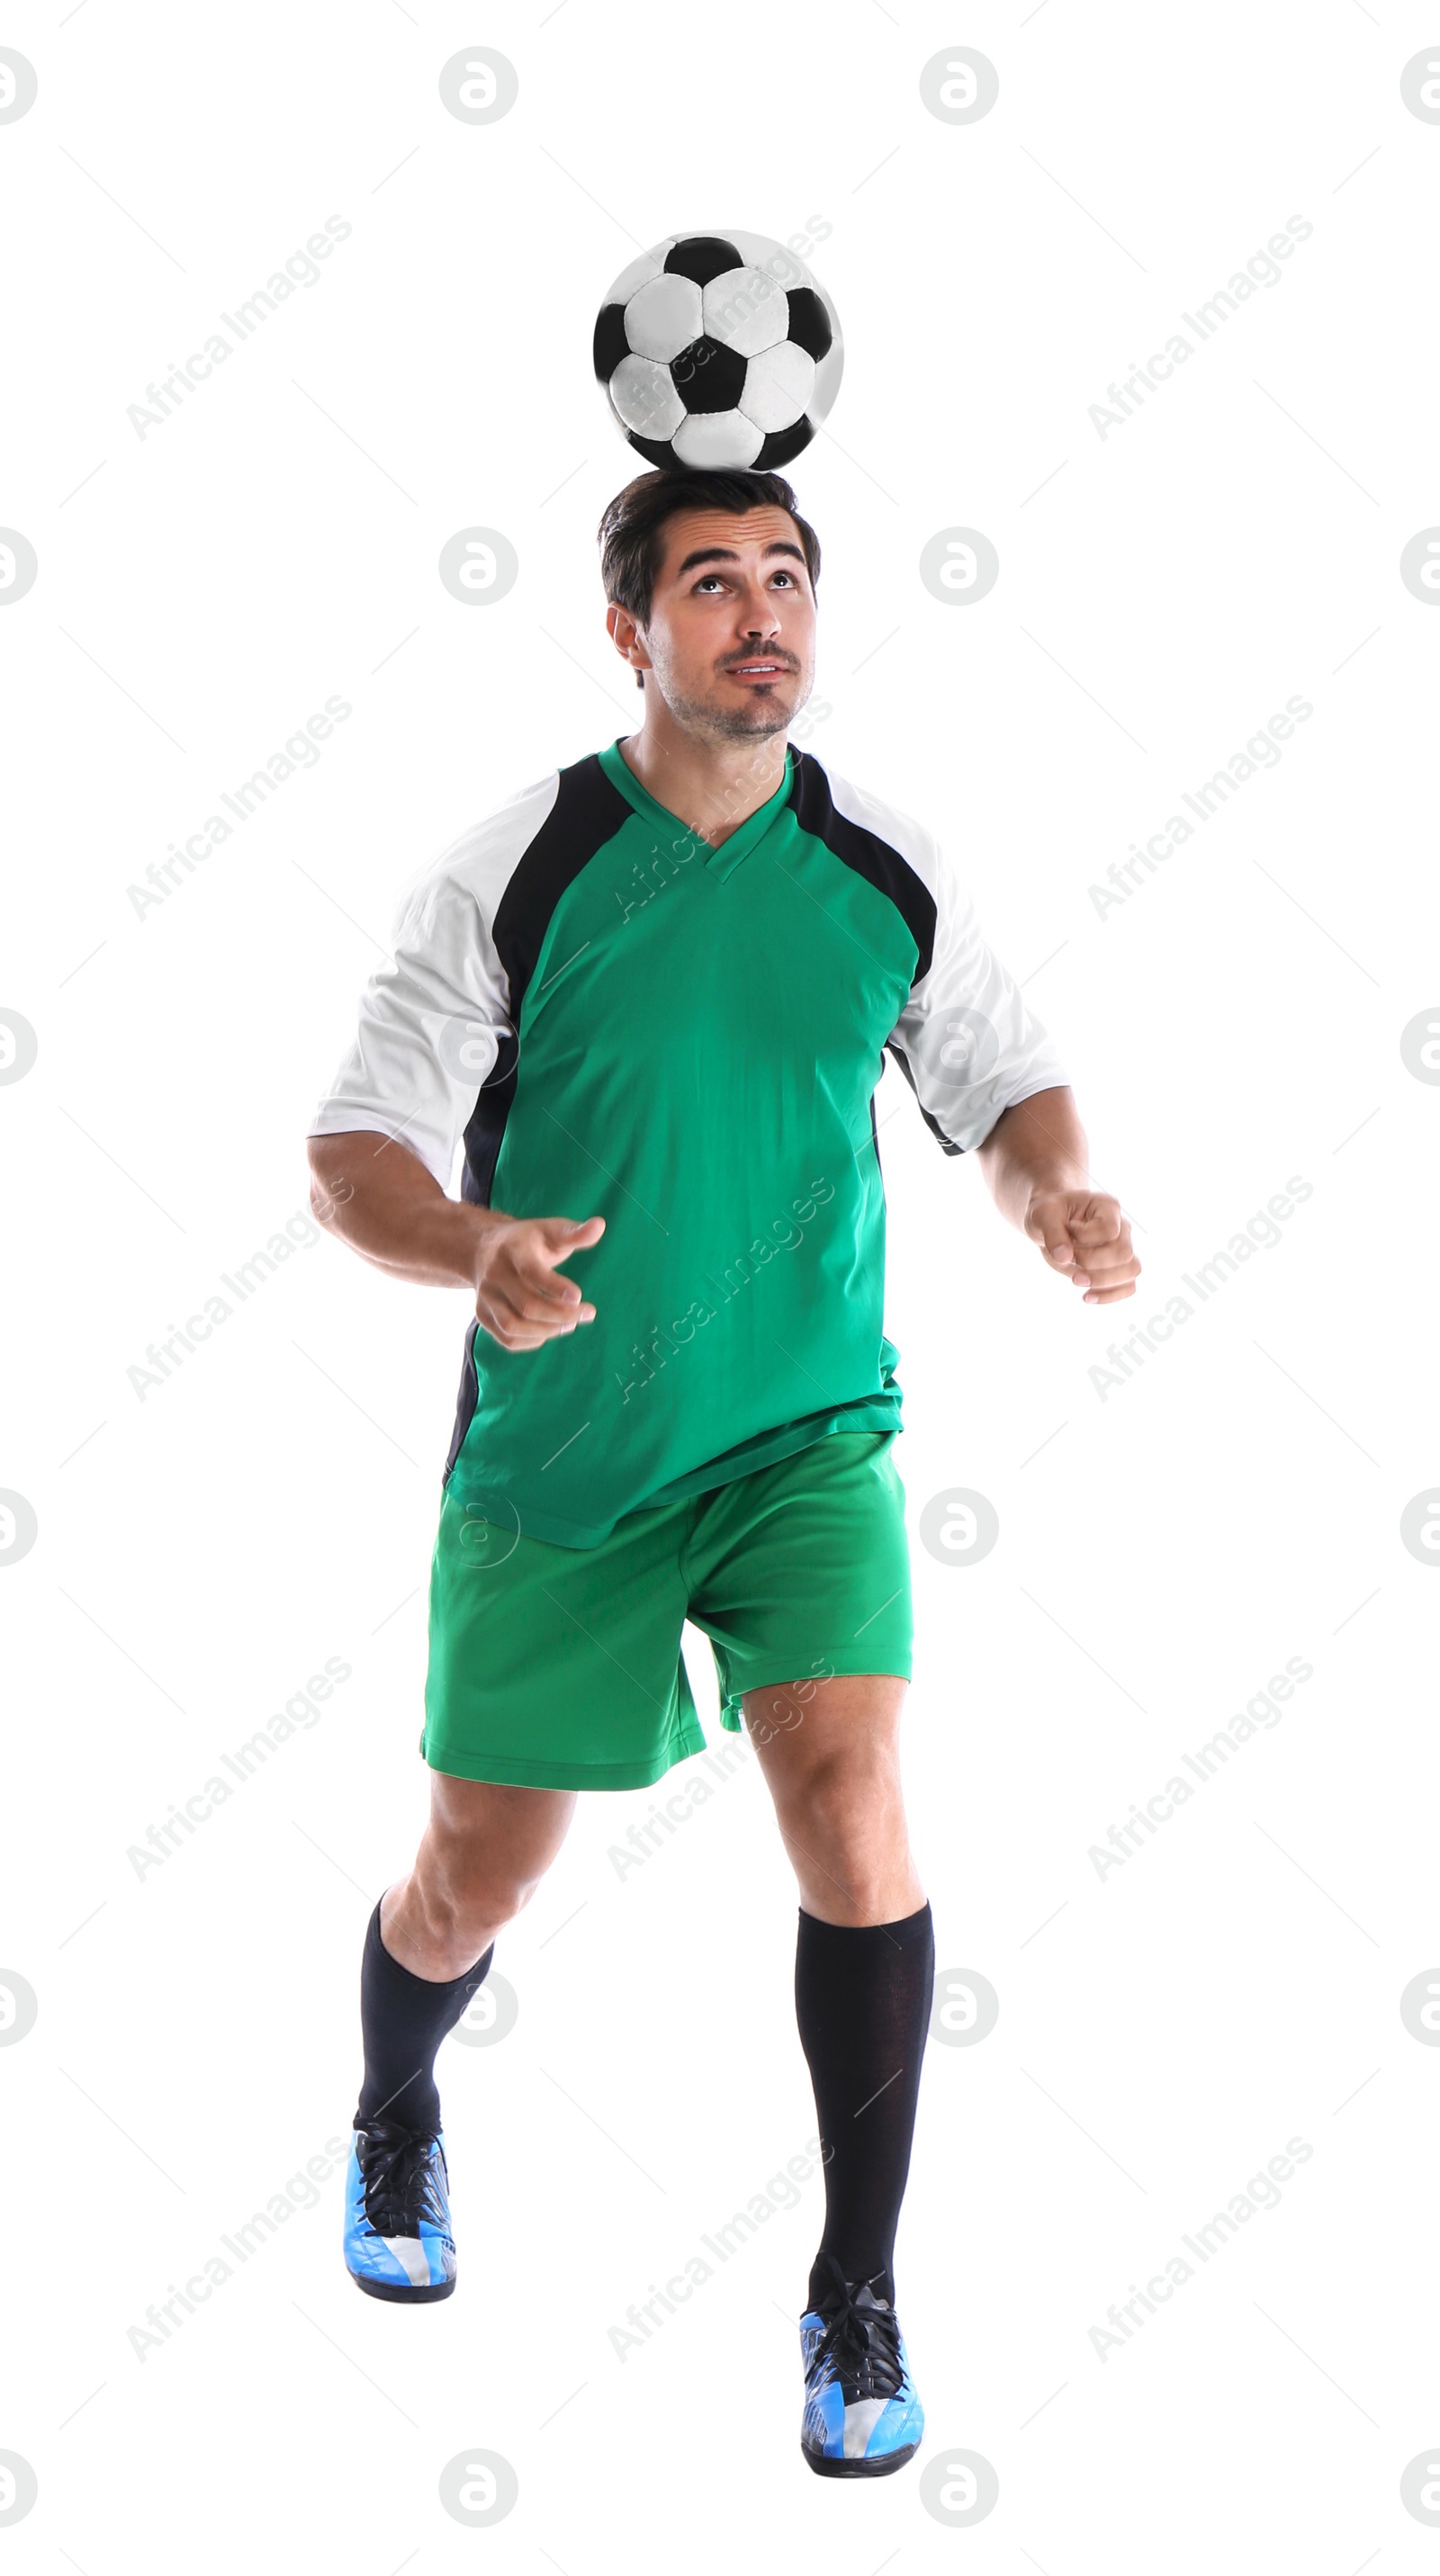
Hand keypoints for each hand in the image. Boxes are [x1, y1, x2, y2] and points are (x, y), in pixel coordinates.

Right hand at [473, 1213, 604, 1349]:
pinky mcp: (482, 1315)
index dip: (555, 1287)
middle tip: (588, 1313)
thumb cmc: (527, 1240)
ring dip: (547, 1331)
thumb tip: (600, 1225)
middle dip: (562, 1314)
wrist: (481, 1248)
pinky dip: (532, 1341)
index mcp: (513, 1250)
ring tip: (571, 1324)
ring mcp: (486, 1297)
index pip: (531, 1272)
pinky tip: (550, 1330)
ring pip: (513, 1326)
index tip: (579, 1296)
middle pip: (527, 1305)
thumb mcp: (550, 1230)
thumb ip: (575, 1233)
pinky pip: (507, 1338)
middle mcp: (495, 1275)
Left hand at [1026, 1189, 1138, 1304]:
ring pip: (1132, 1270)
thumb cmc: (1050, 1214)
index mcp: (1107, 1206)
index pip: (1109, 1229)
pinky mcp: (1118, 1267)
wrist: (1052, 1222)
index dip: (1086, 1238)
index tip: (1067, 1231)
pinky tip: (1086, 1297)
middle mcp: (1121, 1226)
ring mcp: (1123, 1247)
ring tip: (1076, 1280)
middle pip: (1124, 1252)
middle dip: (1092, 1263)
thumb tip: (1064, 1258)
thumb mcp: (1043, 1215)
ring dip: (1103, 1282)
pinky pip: (1128, 1286)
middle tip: (1068, 1259)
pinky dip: (1110, 1295)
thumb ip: (1052, 1233)